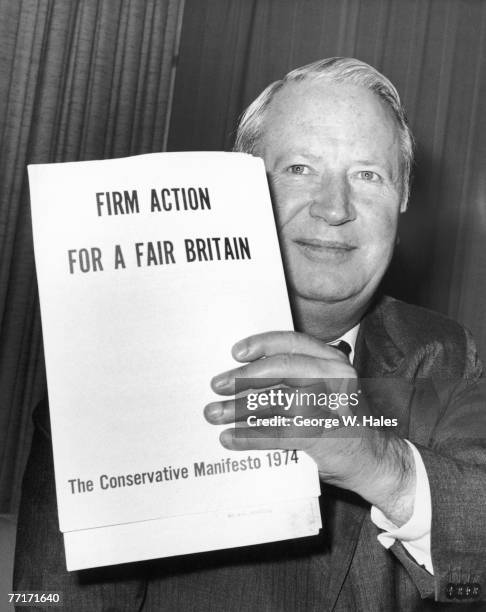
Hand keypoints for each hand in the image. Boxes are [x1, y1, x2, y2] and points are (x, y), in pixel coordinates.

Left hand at [204, 331, 415, 525]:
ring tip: (214, 414)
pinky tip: (229, 439)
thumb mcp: (326, 389)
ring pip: (276, 401)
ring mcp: (331, 407)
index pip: (293, 343)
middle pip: (281, 368)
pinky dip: (249, 436)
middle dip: (243, 377)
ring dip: (238, 408)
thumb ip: (298, 378)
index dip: (261, 344)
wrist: (375, 459)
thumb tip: (244, 375)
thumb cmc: (341, 421)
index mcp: (333, 361)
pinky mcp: (324, 436)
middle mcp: (336, 378)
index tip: (235, 352)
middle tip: (217, 385)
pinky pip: (277, 433)